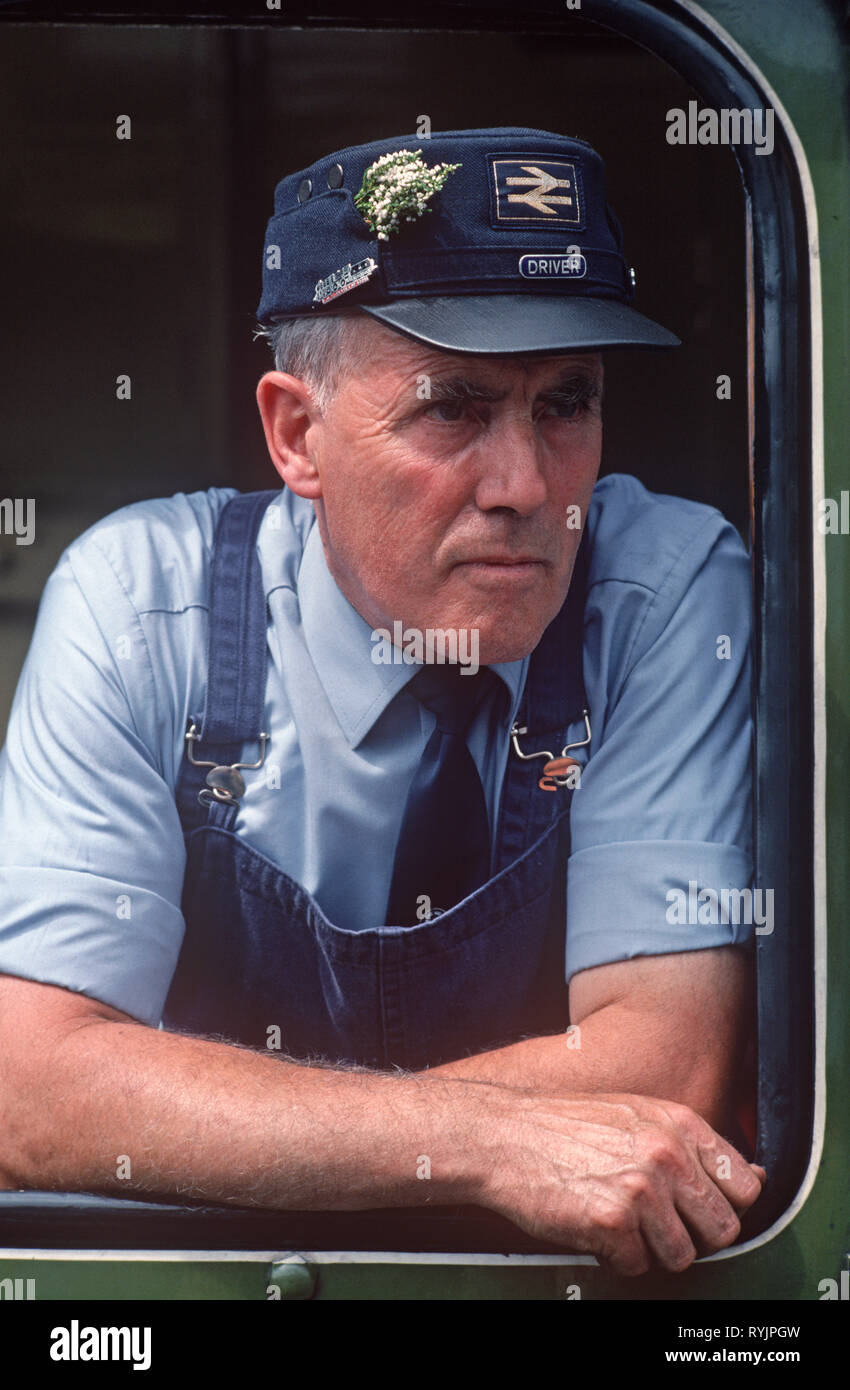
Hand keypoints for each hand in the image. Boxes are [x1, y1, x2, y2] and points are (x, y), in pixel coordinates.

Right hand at [473, 1090, 764, 1275]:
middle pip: (722, 1228)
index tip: (700, 1210)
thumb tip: (753, 1175)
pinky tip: (594, 1227)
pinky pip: (637, 1266)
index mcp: (679, 1124)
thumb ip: (691, 1143)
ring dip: (652, 1249)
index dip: (724, 1205)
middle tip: (656, 1223)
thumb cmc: (564, 1124)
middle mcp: (666, 1154)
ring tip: (620, 1223)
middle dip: (693, 1234)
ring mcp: (641, 1189)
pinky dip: (616, 1257)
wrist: (501, 1133)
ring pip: (682, 1256)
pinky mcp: (611, 1222)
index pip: (745, 1185)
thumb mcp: (637, 1114)